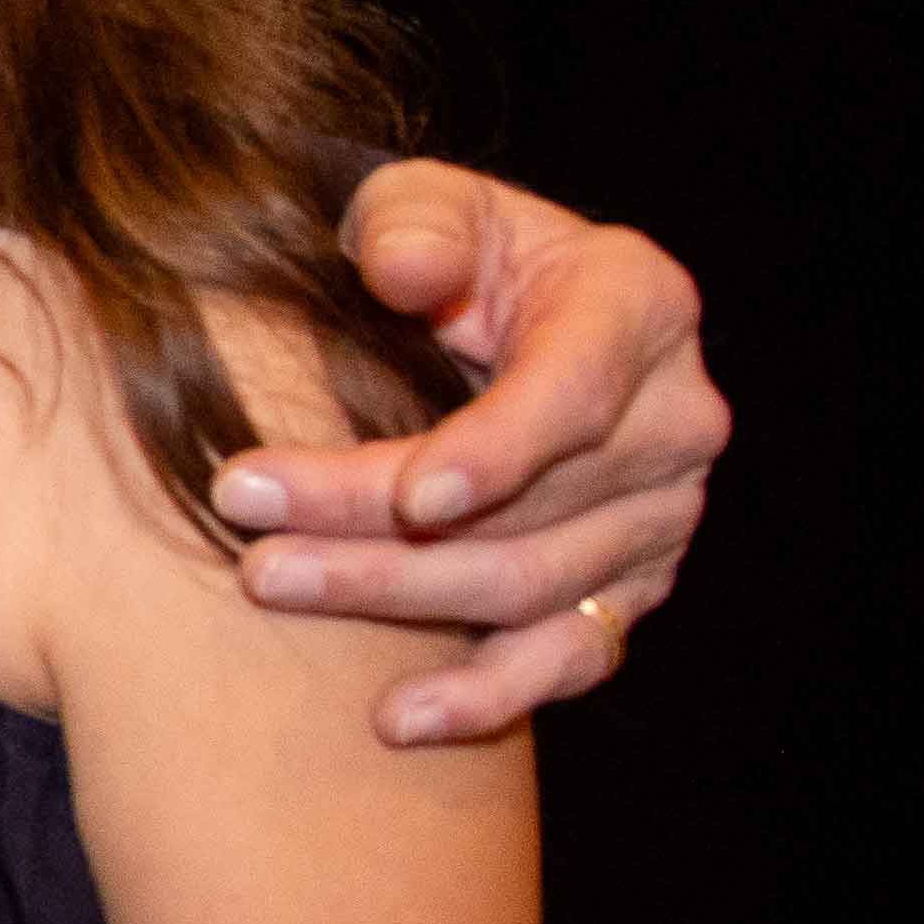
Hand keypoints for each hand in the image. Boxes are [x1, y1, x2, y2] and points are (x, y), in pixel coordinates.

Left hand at [216, 160, 719, 744]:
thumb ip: (415, 224)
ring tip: (269, 581)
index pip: (574, 395)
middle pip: (531, 505)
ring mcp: (659, 517)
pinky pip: (569, 661)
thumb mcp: (428, 205)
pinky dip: (485, 697)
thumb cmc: (450, 250)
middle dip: (379, 526)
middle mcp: (674, 420)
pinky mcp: (627, 589)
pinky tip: (395, 718)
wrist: (489, 315)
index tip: (410, 494)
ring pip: (530, 586)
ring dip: (395, 599)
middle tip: (249, 529)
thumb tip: (403, 269)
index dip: (498, 450)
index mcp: (640, 308)